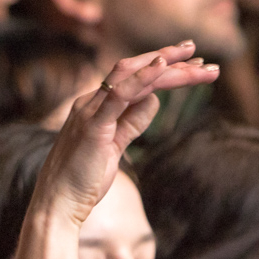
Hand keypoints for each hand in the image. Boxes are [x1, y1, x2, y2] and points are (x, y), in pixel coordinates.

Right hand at [32, 43, 218, 227]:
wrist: (57, 203)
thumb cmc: (82, 179)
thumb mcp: (114, 148)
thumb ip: (131, 124)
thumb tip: (153, 101)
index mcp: (96, 106)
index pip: (133, 78)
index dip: (163, 69)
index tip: (193, 65)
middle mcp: (91, 102)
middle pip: (134, 70)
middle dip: (169, 59)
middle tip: (202, 55)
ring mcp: (90, 111)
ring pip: (132, 76)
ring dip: (169, 68)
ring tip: (201, 66)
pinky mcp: (93, 125)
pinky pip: (120, 94)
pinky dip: (141, 77)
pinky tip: (162, 66)